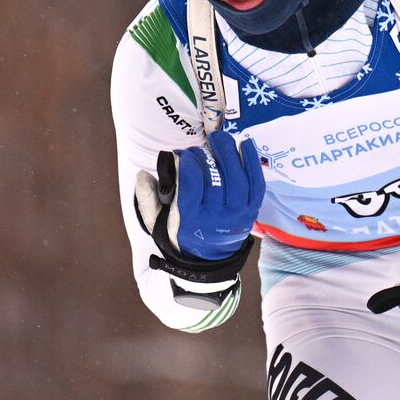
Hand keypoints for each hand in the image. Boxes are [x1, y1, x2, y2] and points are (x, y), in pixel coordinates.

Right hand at [135, 131, 264, 290]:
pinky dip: (252, 162)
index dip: (187, 160)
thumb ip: (148, 198)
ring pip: (237, 178)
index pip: (191, 181)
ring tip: (220, 138)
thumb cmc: (180, 233)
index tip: (182, 153)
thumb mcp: (157, 222)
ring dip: (229, 152)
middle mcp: (215, 218)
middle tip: (201, 144)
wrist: (205, 262)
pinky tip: (246, 143)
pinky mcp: (251, 213)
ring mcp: (236, 216)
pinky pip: (256, 184)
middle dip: (207, 155)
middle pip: (216, 177)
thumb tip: (143, 174)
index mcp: (189, 218)